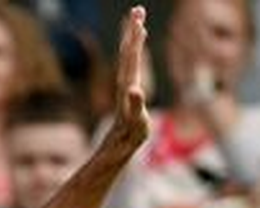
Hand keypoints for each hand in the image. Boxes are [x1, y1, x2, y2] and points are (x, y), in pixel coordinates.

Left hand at [105, 7, 151, 151]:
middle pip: (129, 50)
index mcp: (128, 83)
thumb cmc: (131, 134)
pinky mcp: (129, 86)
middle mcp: (125, 80)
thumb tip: (135, 89)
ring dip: (134, 36)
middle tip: (138, 9)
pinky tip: (139, 40)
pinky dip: (137, 47)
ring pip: (129, 54)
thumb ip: (136, 105)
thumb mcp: (137, 121)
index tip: (139, 18)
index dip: (136, 37)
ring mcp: (126, 82)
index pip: (132, 55)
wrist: (120, 142)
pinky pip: (133, 61)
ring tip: (138, 19)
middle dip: (133, 30)